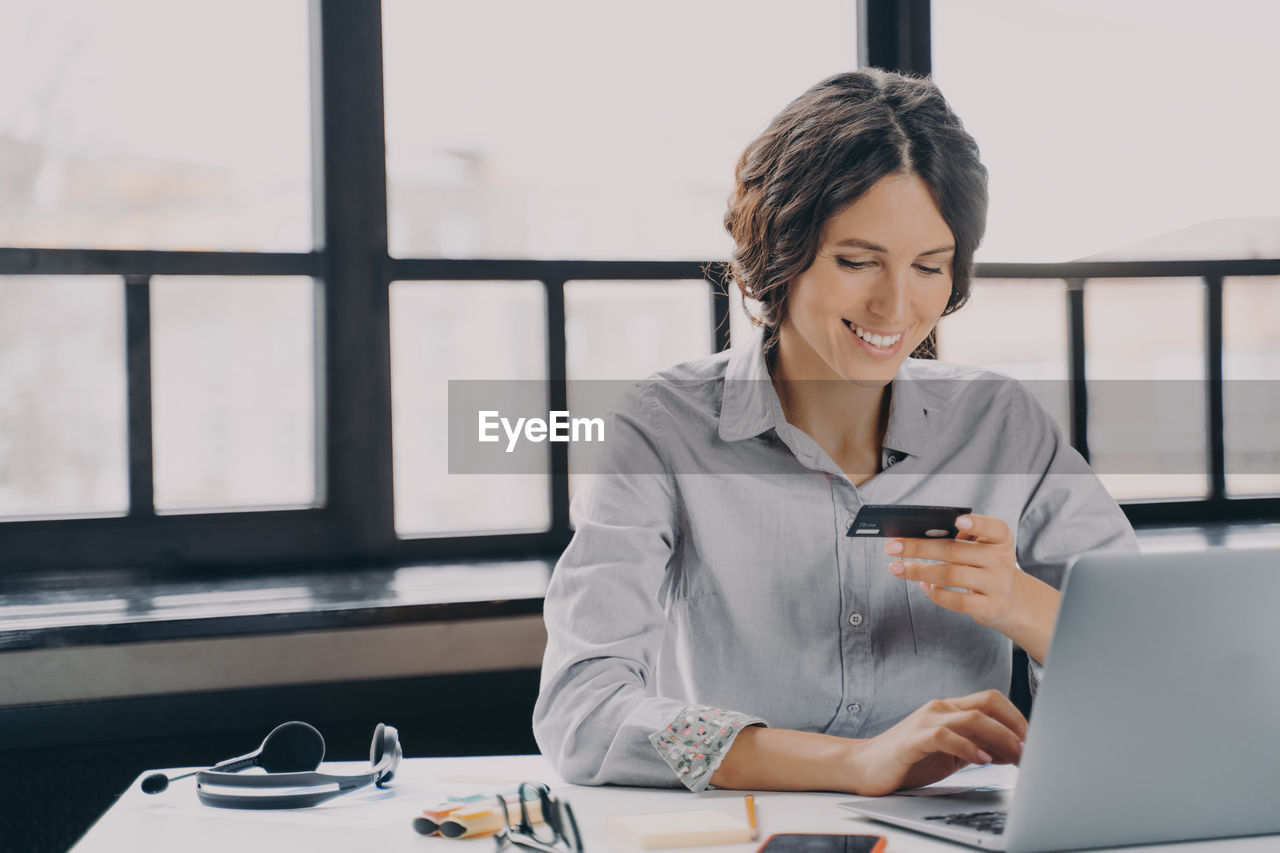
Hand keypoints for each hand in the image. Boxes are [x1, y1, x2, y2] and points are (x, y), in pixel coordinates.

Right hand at [852, 690, 1026, 795]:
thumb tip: (1010, 752)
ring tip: (1016, 756)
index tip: (1035, 741)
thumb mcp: (949, 754)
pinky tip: (981, 760)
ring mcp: (926, 721)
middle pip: (988, 703)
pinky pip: (945, 736)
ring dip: (1001, 737)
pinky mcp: (913, 739)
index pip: (992, 700)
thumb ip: (976, 748)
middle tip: (1031, 750)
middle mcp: (939, 709)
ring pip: (973, 717)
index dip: (1018, 718)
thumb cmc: (907, 760)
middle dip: (1016, 726)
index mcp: (949, 709)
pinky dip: (969, 747)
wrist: (863, 766)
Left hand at [886, 513, 1026, 632]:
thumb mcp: (982, 549)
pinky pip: (957, 601)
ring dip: (918, 571)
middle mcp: (1002, 560)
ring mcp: (998, 585)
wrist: (1012, 601)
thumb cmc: (986, 568)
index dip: (978, 523)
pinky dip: (936, 593)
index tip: (957, 521)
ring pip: (951, 575)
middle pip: (955, 551)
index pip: (995, 528)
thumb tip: (920, 538)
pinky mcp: (990, 608)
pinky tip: (924, 586)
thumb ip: (961, 541)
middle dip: (919, 547)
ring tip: (896, 568)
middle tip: (892, 546)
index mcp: (1001, 540)